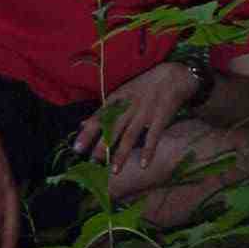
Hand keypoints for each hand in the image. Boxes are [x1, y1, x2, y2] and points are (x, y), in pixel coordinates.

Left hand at [72, 62, 197, 173]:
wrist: (172, 76)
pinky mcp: (160, 118)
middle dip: (101, 146)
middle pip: (112, 129)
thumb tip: (83, 124)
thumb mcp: (121, 94)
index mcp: (117, 99)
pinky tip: (144, 165)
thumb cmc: (144, 86)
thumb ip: (103, 111)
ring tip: (114, 171)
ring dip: (122, 154)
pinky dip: (148, 151)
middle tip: (91, 163)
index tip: (76, 148)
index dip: (88, 133)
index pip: (99, 118)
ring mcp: (144, 113)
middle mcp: (128, 107)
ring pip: (130, 136)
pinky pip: (153, 137)